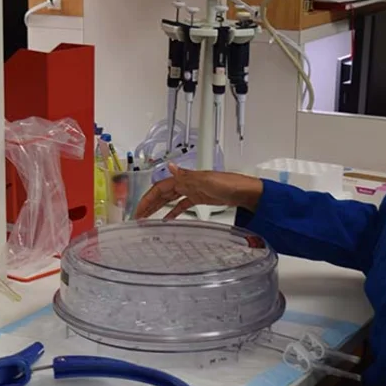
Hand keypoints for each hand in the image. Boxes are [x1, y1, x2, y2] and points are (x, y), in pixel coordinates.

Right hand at [135, 165, 263, 219]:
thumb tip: (170, 166)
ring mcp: (194, 191)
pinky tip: (168, 219)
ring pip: (170, 199)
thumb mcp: (205, 181)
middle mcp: (187, 183)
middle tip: (138, 217)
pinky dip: (173, 212)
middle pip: (162, 193)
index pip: (160, 188)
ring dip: (158, 208)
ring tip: (148, 218)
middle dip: (149, 204)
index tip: (139, 210)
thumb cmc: (230, 184)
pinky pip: (182, 205)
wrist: (247, 193)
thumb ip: (186, 176)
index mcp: (186, 178)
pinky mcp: (200, 198)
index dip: (148, 198)